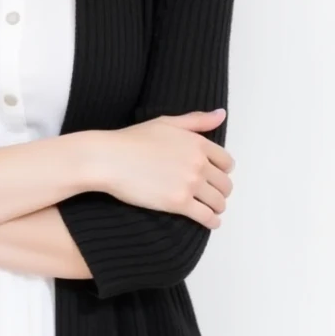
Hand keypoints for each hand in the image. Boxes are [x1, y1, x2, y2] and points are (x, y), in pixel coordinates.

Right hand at [82, 110, 233, 228]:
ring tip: (210, 209)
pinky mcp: (179, 203)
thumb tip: (221, 114)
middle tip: (211, 195)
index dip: (222, 171)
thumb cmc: (132, 139)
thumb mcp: (165, 123)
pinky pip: (207, 217)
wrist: (109, 159)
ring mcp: (190, 183)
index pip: (226, 162)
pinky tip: (210, 221)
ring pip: (218, 202)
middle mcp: (198, 163)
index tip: (215, 177)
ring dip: (217, 207)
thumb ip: (196, 120)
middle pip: (225, 184)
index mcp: (197, 142)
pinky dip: (212, 221)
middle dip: (220, 191)